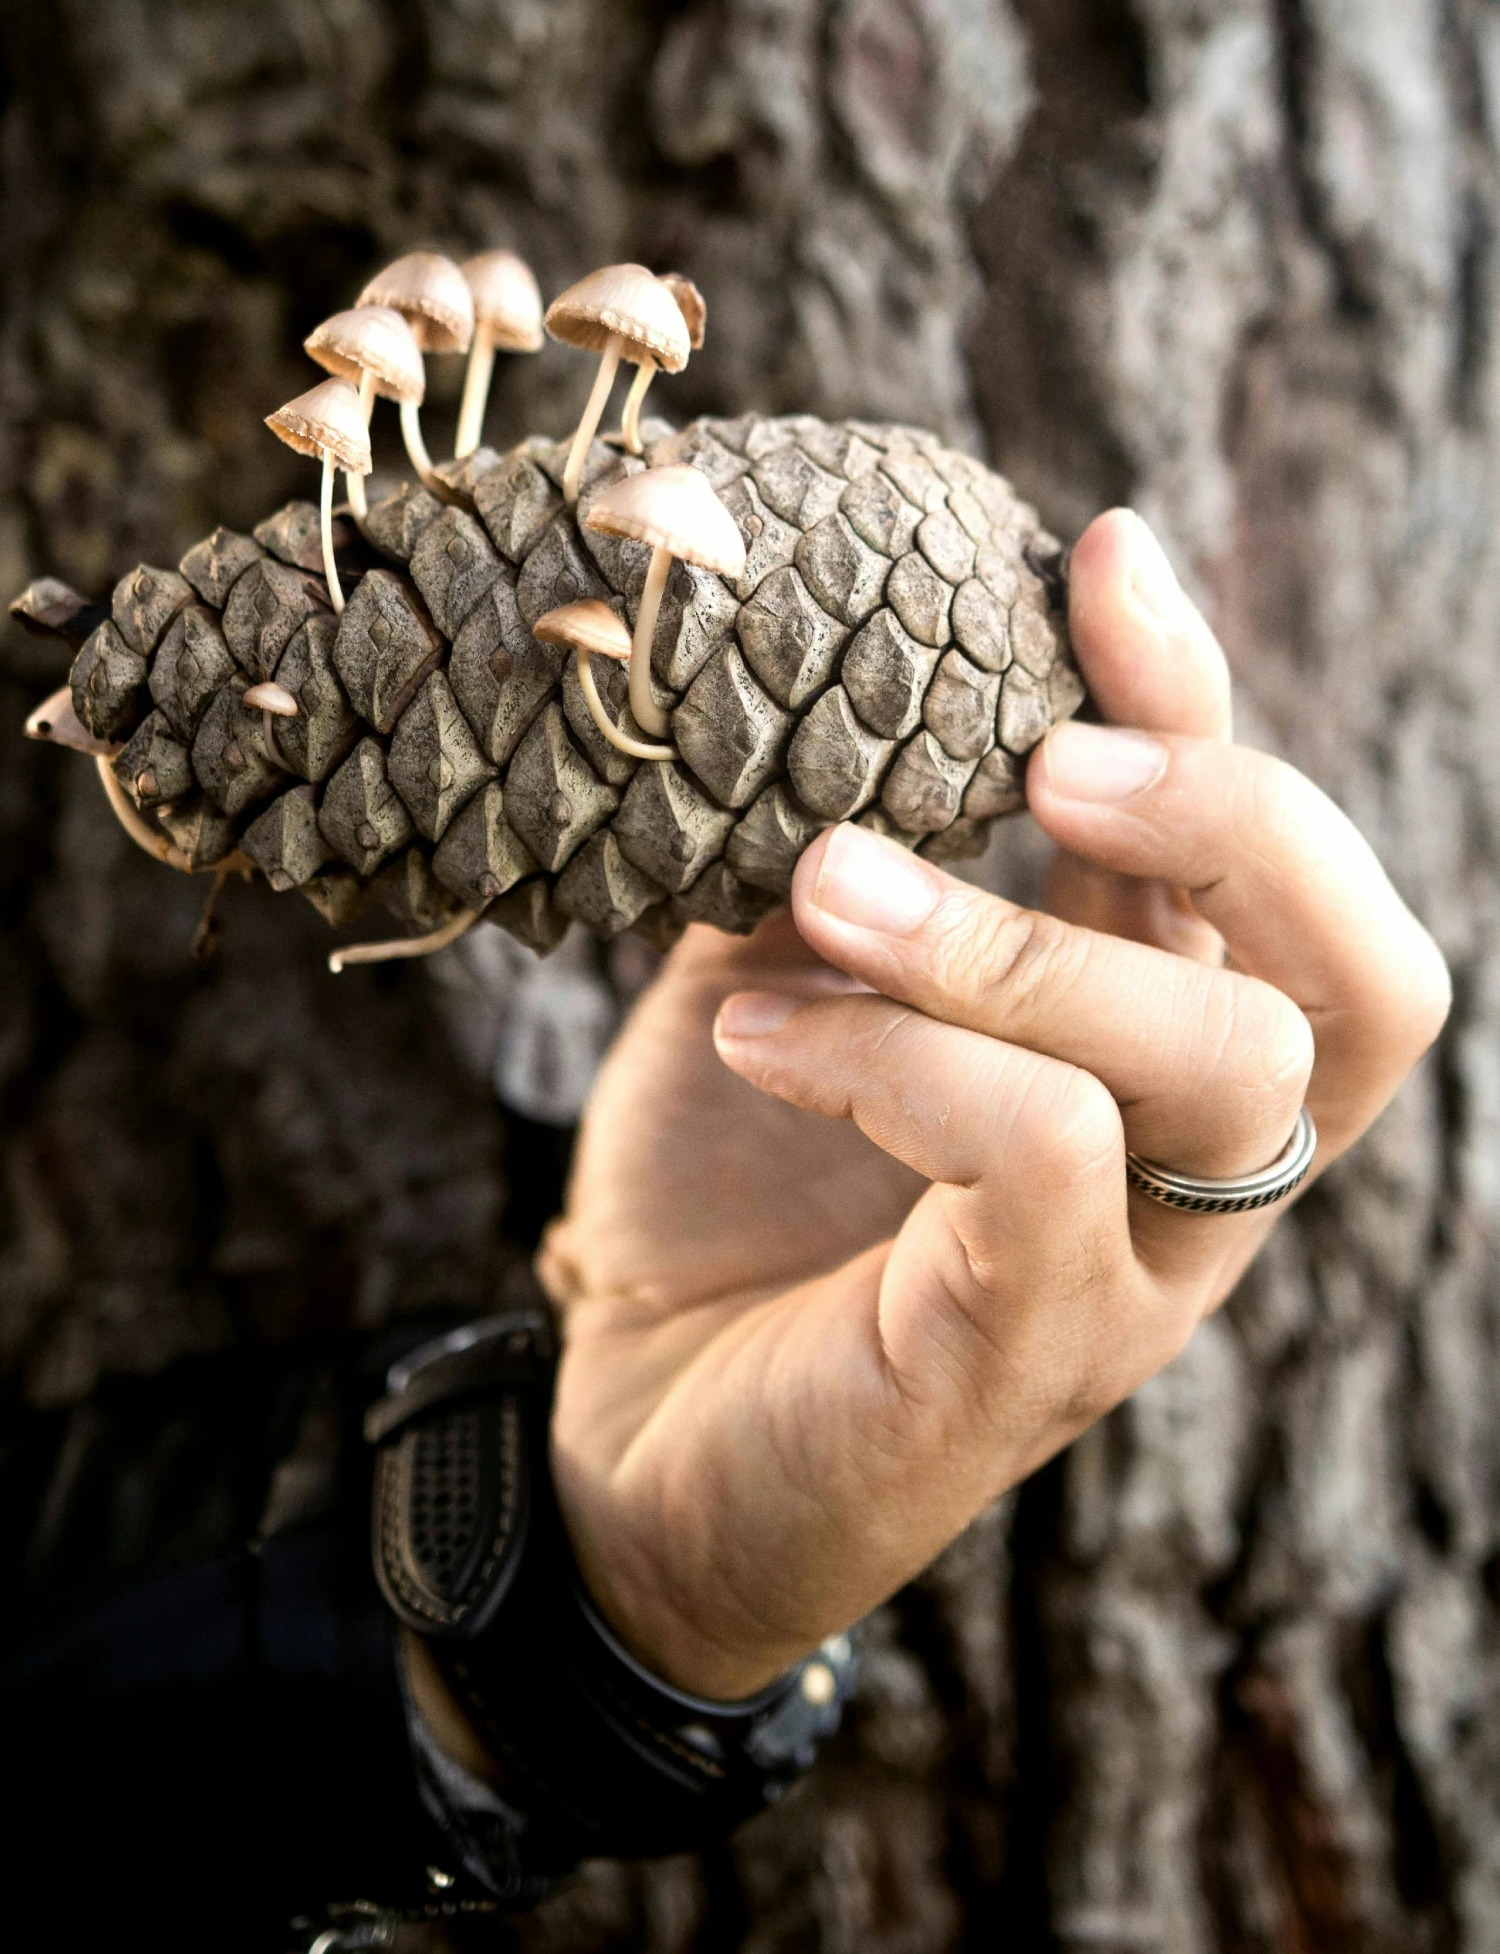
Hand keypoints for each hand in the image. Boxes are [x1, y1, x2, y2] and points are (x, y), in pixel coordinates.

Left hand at [537, 511, 1449, 1698]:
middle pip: (1359, 980)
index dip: (1208, 697)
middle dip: (1232, 815)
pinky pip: (1038, 1161)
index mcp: (1157, 1048)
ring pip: (1211, 1064)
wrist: (623, 1434)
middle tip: (1050, 748)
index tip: (1100, 549)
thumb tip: (819, 660)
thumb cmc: (727, 1187)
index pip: (1274, 869)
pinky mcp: (1033, 1356)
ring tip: (830, 871)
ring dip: (1013, 935)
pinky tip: (754, 1029)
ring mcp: (1138, 1274)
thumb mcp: (788, 973)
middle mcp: (1195, 1164)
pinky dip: (898, 1057)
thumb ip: (853, 845)